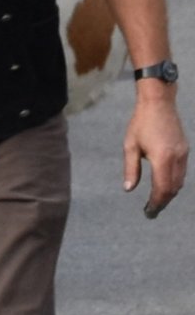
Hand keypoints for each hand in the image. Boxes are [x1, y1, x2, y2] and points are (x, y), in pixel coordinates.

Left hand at [123, 86, 187, 218]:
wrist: (159, 102)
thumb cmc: (141, 122)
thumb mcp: (130, 146)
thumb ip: (131, 169)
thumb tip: (129, 189)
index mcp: (162, 158)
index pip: (162, 189)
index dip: (156, 203)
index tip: (148, 211)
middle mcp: (176, 158)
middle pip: (173, 188)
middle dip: (163, 201)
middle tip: (152, 210)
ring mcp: (183, 154)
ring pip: (180, 182)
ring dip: (169, 193)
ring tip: (157, 200)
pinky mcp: (185, 150)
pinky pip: (182, 172)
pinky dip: (174, 182)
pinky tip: (165, 184)